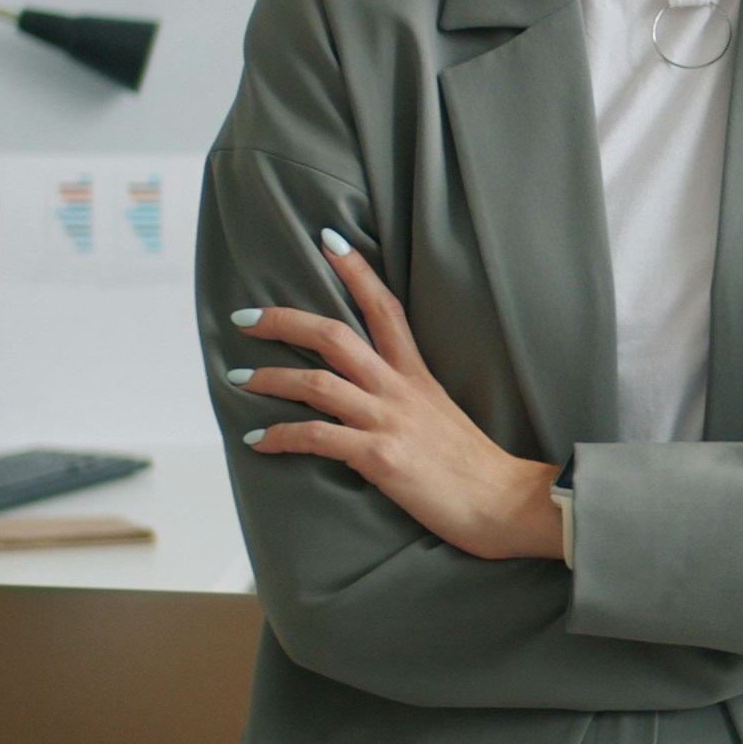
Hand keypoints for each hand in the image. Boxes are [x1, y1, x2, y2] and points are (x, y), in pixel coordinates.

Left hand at [230, 228, 565, 560]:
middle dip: (284, 321)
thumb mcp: (442, 416)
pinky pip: (316, 437)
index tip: (329, 241)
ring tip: (237, 378)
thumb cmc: (475, 468)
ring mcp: (389, 421)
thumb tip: (377, 402)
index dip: (356, 271)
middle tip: (247, 318)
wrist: (505, 502)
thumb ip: (409, 401)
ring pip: (316, 383)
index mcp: (417, 375)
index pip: (385, 307)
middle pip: (334, 335)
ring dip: (269, 379)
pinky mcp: (380, 456)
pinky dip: (280, 436)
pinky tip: (258, 440)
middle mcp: (399, 389)